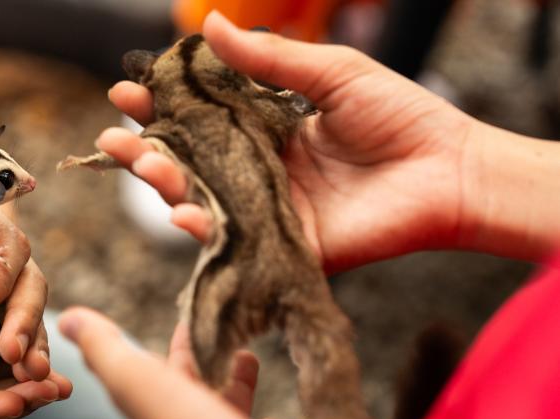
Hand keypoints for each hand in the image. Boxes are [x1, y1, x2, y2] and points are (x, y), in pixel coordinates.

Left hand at [0, 183, 50, 380]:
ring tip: (33, 383)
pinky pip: (23, 351)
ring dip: (35, 352)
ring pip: (34, 322)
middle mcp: (2, 262)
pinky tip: (37, 393)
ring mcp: (5, 300)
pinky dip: (31, 370)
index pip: (5, 246)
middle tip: (11, 353)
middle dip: (24, 321)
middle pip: (31, 286)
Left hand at [59, 307, 352, 418]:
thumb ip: (106, 351)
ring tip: (247, 361)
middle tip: (223, 337)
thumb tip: (68, 317)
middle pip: (193, 397)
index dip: (173, 348)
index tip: (187, 321)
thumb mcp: (140, 385)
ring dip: (235, 391)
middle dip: (204, 366)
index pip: (158, 378)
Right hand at [101, 11, 478, 273]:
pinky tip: (182, 214)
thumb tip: (211, 26)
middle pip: (186, 166)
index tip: (127, 91)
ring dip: (161, 187)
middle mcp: (254, 173)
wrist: (450, 169)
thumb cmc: (399, 115)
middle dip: (143, 151)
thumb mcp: (330, 72)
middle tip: (113, 136)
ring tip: (139, 164)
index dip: (159, 108)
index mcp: (262, 130)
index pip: (196, 120)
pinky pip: (234, 243)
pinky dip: (204, 232)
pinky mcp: (283, 248)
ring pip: (200, 203)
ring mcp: (265, 212)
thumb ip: (269, 59)